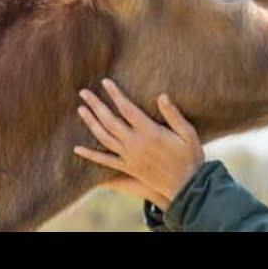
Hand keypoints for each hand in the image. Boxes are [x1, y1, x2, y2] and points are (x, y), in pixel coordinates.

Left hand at [74, 78, 204, 205]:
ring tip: (81, 109)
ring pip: (104, 137)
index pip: (127, 109)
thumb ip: (173, 115)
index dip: (115, 94)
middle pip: (110, 121)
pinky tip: (77, 149)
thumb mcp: (188, 133)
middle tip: (84, 92)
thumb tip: (161, 96)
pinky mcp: (128, 168)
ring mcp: (130, 157)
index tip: (105, 82)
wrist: (187, 186)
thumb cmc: (190, 157)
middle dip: (96, 105)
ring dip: (91, 123)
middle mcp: (136, 144)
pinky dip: (90, 155)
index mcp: (150, 132)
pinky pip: (105, 161)